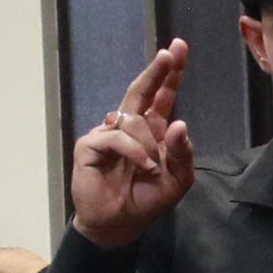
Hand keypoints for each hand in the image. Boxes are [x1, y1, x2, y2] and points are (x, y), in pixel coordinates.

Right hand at [69, 41, 200, 249]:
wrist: (120, 223)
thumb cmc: (147, 199)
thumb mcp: (178, 179)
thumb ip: (182, 153)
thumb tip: (179, 123)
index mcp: (152, 131)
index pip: (161, 97)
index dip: (168, 75)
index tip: (177, 49)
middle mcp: (129, 127)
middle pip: (141, 91)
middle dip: (157, 71)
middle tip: (170, 52)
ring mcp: (107, 133)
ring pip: (134, 121)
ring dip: (149, 146)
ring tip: (150, 170)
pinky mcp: (90, 145)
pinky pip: (116, 137)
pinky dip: (134, 152)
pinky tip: (141, 167)